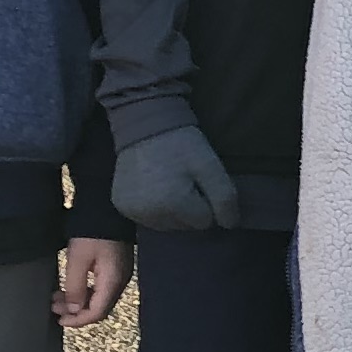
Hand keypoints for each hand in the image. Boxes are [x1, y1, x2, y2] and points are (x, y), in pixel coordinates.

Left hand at [56, 237, 131, 326]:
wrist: (106, 208)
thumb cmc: (92, 232)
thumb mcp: (77, 260)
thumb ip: (75, 287)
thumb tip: (73, 309)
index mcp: (112, 281)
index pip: (97, 312)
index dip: (78, 320)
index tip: (60, 320)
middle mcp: (120, 281)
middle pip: (99, 307)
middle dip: (76, 311)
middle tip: (54, 307)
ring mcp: (120, 273)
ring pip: (99, 297)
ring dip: (78, 301)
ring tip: (57, 296)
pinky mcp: (116, 266)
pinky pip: (101, 287)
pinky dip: (85, 291)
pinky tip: (71, 286)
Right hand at [109, 124, 243, 235]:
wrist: (144, 124)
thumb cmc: (181, 144)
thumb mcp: (209, 165)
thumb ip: (224, 197)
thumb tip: (230, 225)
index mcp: (174, 205)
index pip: (204, 221)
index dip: (207, 201)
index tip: (199, 181)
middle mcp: (150, 214)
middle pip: (185, 226)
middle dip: (190, 207)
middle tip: (184, 180)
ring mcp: (132, 212)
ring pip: (167, 225)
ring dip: (172, 210)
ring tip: (169, 183)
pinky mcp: (121, 206)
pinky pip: (147, 218)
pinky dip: (154, 207)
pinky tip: (154, 187)